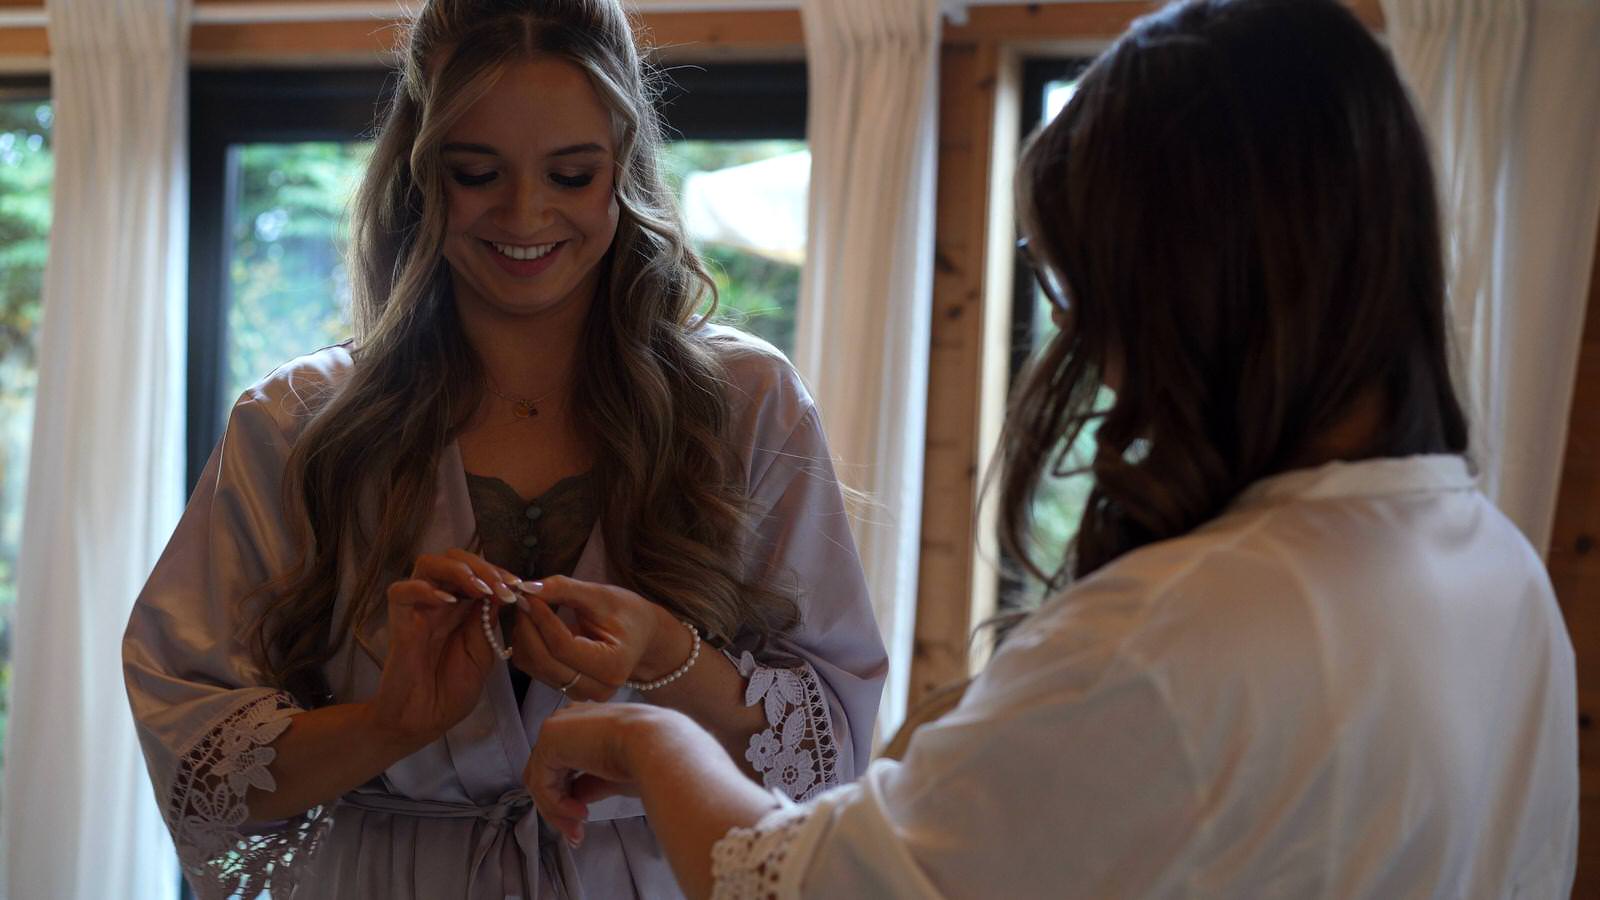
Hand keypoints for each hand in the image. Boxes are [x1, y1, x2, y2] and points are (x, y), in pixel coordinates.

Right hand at [367, 549, 522, 750]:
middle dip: (482, 566)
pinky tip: (449, 602)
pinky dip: (424, 589)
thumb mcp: (482, 656)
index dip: (497, 572)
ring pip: (427, 564)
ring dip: (458, 570)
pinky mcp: (398, 623)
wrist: (423, 722)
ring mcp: (417, 610)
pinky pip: (401, 591)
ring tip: (480, 589)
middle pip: (453, 559)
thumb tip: (500, 593)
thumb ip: (487, 624)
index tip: (518, 586)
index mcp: (460, 608)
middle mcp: (438, 602)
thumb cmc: (452, 692)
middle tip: (503, 586)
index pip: (476, 571)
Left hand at [509, 576, 687, 701]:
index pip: (563, 647)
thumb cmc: (627, 614)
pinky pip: (535, 669)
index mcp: (613, 666)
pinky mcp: (567, 690)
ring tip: (531, 608)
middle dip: (527, 627)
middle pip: (545, 661)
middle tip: (522, 598)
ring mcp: (582, 693)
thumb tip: (528, 588)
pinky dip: (527, 645)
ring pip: (535, 667)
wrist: (641, 636)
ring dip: (524, 636)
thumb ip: (565, 589)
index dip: (541, 619)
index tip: (528, 595)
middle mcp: (598, 688)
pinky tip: (535, 624)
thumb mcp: (601, 596)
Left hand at [523, 702, 685, 844]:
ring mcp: (555, 728)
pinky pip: (542, 783)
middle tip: (576, 834)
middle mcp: (567, 721)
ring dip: (558, 811)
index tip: (582, 822)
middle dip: (559, 809)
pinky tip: (581, 813)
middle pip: (547, 773)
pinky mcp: (549, 740)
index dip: (568, 796)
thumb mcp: (611, 777)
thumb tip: (573, 801)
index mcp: (585, 723)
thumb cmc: (647, 757)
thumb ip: (587, 785)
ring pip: (541, 781)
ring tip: (578, 829)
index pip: (561, 764)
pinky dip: (557, 805)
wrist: (656, 744)